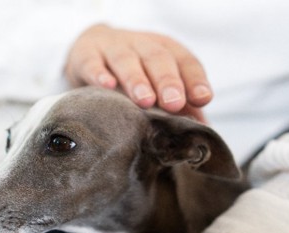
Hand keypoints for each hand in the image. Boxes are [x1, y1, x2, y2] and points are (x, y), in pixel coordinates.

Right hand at [65, 24, 211, 119]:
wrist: (89, 51)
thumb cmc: (132, 73)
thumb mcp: (156, 84)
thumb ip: (181, 106)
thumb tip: (202, 130)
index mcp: (165, 51)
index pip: (184, 61)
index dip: (194, 78)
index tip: (202, 98)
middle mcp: (141, 45)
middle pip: (157, 58)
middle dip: (167, 80)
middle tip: (174, 103)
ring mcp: (112, 49)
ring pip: (126, 60)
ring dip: (136, 79)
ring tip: (145, 101)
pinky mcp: (86, 56)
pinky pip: (92, 63)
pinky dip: (99, 74)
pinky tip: (106, 86)